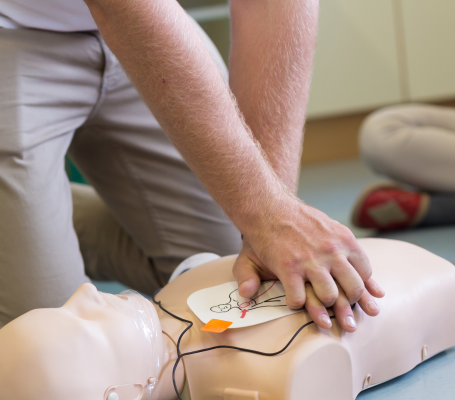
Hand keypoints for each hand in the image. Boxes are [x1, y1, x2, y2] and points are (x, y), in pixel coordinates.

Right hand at [232, 196, 384, 330]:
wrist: (268, 207)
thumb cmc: (298, 220)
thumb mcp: (331, 230)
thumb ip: (353, 258)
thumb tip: (380, 292)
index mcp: (345, 240)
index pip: (365, 273)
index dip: (361, 289)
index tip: (355, 298)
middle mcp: (332, 251)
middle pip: (353, 289)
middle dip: (348, 305)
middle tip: (342, 313)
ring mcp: (310, 261)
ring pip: (329, 296)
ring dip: (323, 306)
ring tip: (317, 306)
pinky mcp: (288, 268)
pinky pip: (299, 298)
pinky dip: (297, 304)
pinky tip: (294, 300)